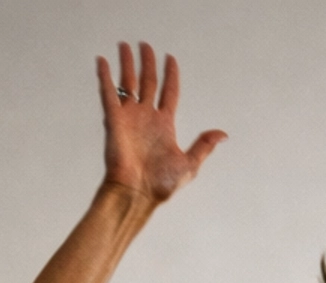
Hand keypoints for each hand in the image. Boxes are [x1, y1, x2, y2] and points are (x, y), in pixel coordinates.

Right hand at [96, 43, 225, 203]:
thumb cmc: (161, 185)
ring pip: (128, 83)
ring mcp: (129, 118)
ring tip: (125, 46)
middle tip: (145, 45)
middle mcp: (146, 118)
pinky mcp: (114, 120)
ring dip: (126, 64)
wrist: (136, 194)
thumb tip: (223, 134)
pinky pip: (108, 93)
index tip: (170, 58)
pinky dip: (104, 76)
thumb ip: (204, 146)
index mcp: (164, 125)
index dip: (170, 75)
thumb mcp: (189, 164)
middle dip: (147, 63)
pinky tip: (102, 61)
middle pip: (147, 82)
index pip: (169, 92)